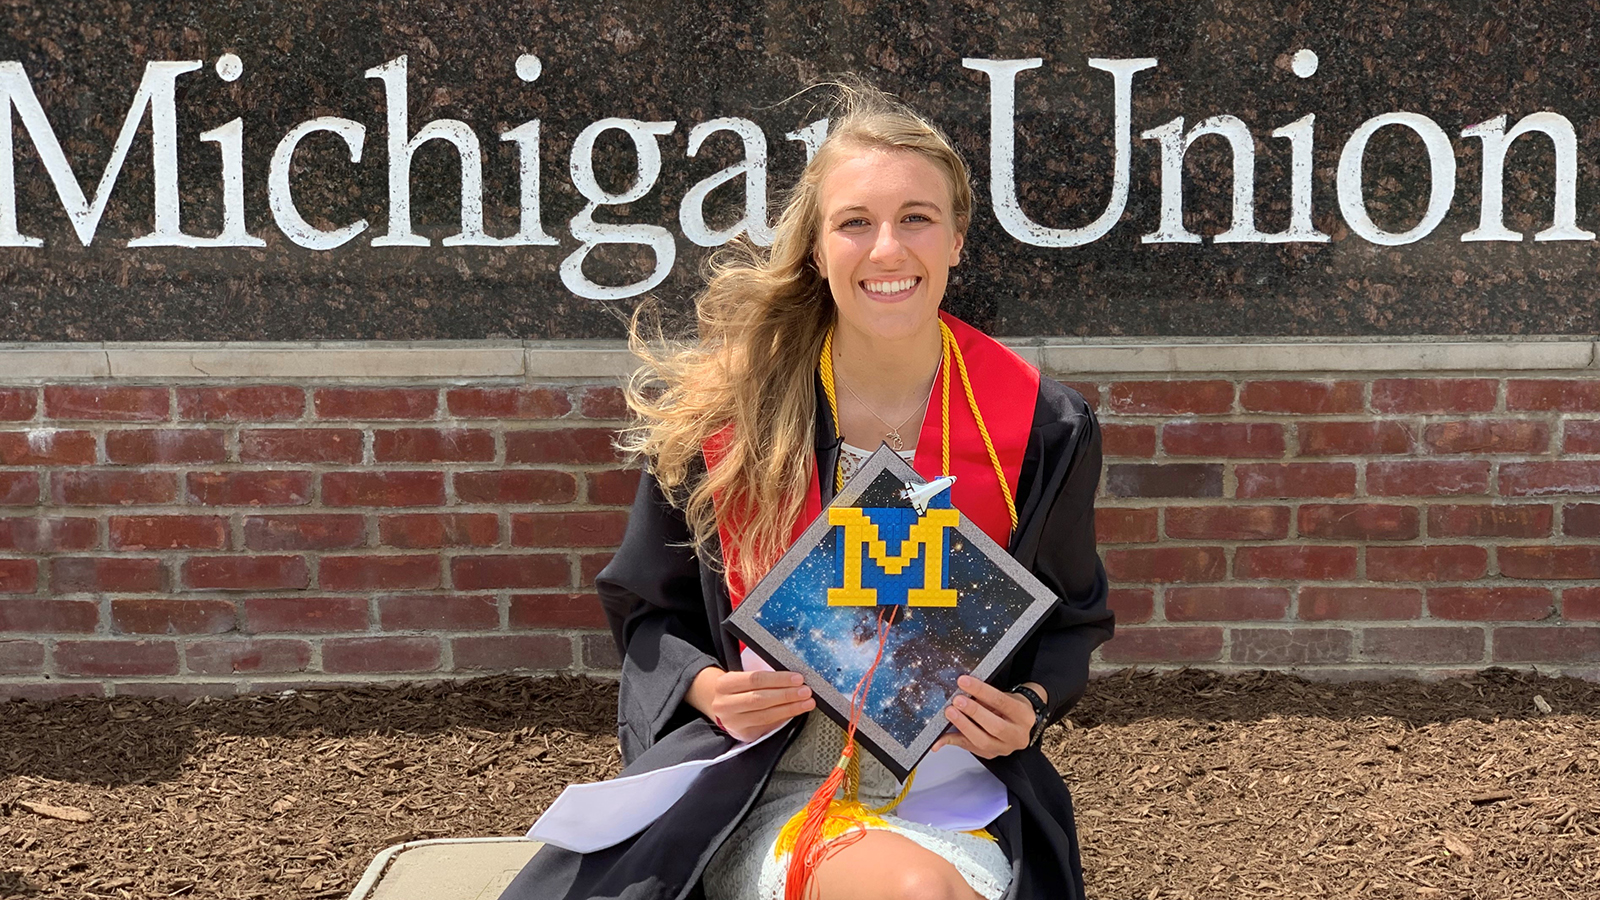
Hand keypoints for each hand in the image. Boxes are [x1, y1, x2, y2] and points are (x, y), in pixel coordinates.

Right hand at [686, 666, 814, 741]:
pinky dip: (784, 718)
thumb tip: (792, 679)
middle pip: (760, 699)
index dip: (778, 679)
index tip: (798, 678)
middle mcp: (725, 704)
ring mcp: (733, 722)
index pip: (755, 679)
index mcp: (724, 684)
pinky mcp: (743, 734)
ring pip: (765, 715)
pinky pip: (767, 726)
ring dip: (790, 708)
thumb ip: (762, 678)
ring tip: (806, 702)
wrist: (721, 706)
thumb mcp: (741, 678)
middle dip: (786, 695)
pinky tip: (795, 712)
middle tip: (805, 691)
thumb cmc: (738, 689)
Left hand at [932, 675, 1039, 757]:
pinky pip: (969, 749)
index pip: (1002, 702)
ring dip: (963, 726)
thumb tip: (963, 687)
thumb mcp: (1006, 697)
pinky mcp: (991, 755)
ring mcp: (1004, 748)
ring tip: (950, 713)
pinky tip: (939, 740)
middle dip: (974, 712)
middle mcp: (1017, 735)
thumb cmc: (1011, 707)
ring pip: (983, 742)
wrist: (1021, 724)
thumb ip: (987, 696)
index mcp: (1023, 716)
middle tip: (957, 701)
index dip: (981, 691)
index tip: (964, 682)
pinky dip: (952, 742)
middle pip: (995, 726)